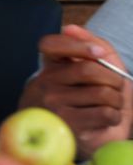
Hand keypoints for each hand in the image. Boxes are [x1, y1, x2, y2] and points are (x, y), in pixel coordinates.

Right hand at [20, 24, 132, 156]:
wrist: (86, 136)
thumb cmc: (92, 95)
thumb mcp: (94, 64)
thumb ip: (89, 42)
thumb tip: (69, 28)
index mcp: (49, 66)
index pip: (50, 45)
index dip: (78, 45)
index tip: (100, 53)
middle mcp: (45, 84)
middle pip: (88, 70)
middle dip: (114, 78)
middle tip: (117, 86)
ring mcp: (54, 106)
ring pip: (102, 93)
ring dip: (118, 100)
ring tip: (112, 105)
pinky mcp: (69, 126)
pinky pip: (106, 113)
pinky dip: (115, 116)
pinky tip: (106, 118)